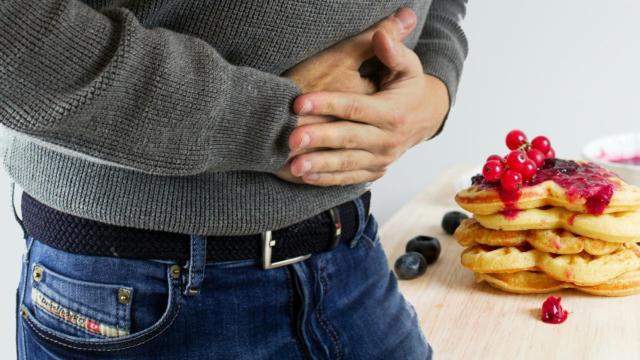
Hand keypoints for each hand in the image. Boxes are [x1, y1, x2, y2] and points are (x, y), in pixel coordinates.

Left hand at [275, 8, 417, 182]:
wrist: (426, 118)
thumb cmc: (409, 88)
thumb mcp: (408, 67)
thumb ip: (393, 51)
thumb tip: (380, 35)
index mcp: (393, 113)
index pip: (355, 108)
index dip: (327, 104)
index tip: (299, 103)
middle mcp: (388, 140)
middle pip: (348, 138)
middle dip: (318, 139)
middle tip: (291, 139)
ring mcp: (381, 159)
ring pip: (347, 163)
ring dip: (319, 166)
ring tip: (294, 165)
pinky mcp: (375, 171)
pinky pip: (349, 178)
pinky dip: (327, 179)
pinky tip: (305, 176)